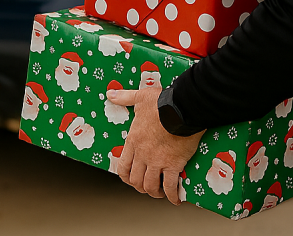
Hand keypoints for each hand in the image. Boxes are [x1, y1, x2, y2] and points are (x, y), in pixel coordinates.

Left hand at [108, 87, 203, 203]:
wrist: (182, 108)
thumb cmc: (162, 103)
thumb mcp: (141, 97)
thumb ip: (125, 97)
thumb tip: (110, 94)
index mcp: (133, 141)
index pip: (123, 166)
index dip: (125, 177)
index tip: (130, 180)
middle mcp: (143, 155)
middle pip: (136, 180)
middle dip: (140, 187)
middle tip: (147, 187)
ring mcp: (157, 161)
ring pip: (150, 186)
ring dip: (154, 193)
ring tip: (161, 193)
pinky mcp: (173, 165)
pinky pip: (170, 187)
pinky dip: (172, 196)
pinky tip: (176, 199)